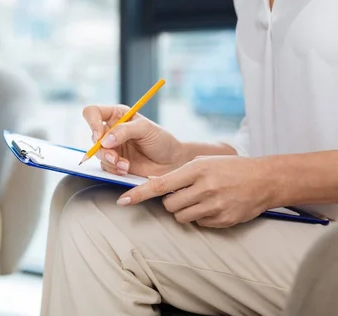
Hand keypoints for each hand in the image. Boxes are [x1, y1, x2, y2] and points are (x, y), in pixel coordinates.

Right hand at [82, 105, 185, 176]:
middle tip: (114, 157)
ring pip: (97, 153)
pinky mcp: (113, 162)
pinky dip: (113, 169)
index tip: (99, 136)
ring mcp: (111, 147)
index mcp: (117, 115)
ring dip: (110, 160)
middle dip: (103, 149)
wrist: (171, 162)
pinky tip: (125, 169)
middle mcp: (111, 130)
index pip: (93, 112)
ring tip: (125, 165)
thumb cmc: (161, 140)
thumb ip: (124, 130)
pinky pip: (104, 166)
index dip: (92, 122)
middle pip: (92, 136)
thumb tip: (104, 141)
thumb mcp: (145, 129)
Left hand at [117, 155, 273, 227]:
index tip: (122, 201)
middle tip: (183, 193)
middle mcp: (205, 189)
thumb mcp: (203, 162)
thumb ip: (179, 174)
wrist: (265, 180)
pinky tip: (212, 205)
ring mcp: (215, 207)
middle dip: (170, 201)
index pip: (160, 185)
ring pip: (181, 217)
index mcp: (197, 170)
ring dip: (183, 210)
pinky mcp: (223, 221)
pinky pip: (198, 224)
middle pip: (169, 205)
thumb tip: (154, 184)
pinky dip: (199, 217)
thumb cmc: (230, 168)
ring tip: (199, 199)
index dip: (139, 194)